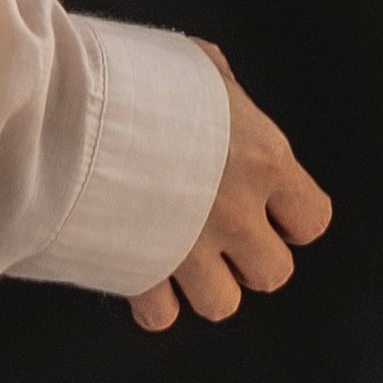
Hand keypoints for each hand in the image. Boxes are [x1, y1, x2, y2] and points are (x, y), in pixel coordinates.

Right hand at [130, 76, 329, 331]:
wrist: (69, 109)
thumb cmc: (135, 77)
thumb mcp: (197, 66)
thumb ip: (224, 95)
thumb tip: (223, 99)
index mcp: (263, 161)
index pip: (312, 220)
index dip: (290, 220)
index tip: (266, 208)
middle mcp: (236, 215)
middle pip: (273, 274)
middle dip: (250, 261)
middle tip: (221, 236)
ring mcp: (189, 250)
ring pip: (221, 305)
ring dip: (203, 286)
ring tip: (180, 256)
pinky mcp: (141, 274)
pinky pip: (162, 316)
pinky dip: (152, 301)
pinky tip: (140, 267)